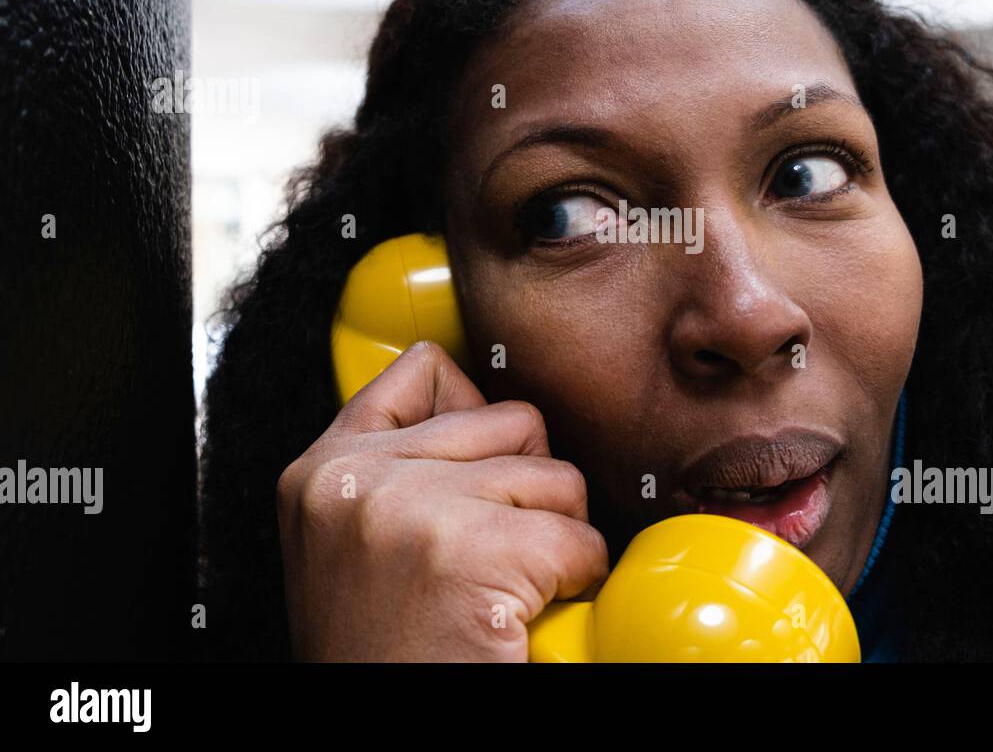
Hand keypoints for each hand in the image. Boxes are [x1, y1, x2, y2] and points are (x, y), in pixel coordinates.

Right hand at [276, 341, 608, 660]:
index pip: (423, 370)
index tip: (482, 472)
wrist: (375, 729)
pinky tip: (527, 618)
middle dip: (527, 489)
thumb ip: (401, 465)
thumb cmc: (381, 650)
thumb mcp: (354, 543)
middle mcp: (355, 479)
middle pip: (513, 420)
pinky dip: (576, 583)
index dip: (476, 414)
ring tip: (506, 591)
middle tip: (493, 558)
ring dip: (555, 538)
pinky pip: (577, 539)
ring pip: (556, 476)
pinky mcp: (465, 552)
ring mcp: (408, 509)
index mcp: (320, 472)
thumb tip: (480, 400)